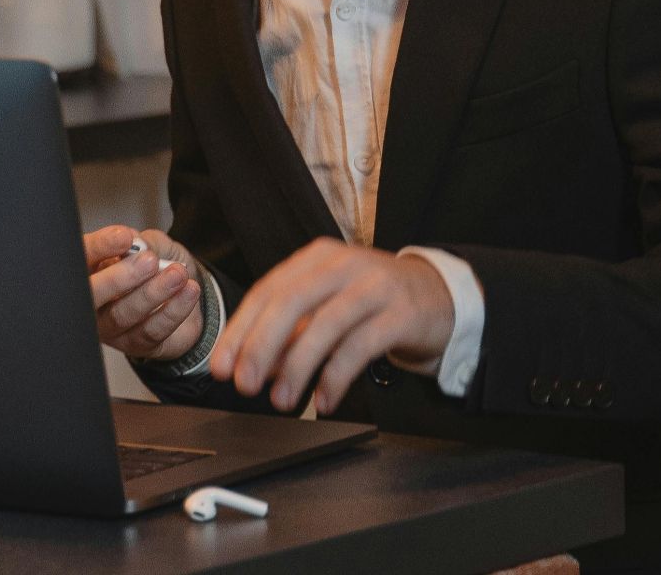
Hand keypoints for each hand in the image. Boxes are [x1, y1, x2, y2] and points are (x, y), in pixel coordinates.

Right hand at [86, 225, 202, 360]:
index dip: (100, 247)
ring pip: (123, 315)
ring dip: (152, 293)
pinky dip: (173, 310)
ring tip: (177, 274)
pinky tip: (188, 291)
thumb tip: (136, 243)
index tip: (124, 237)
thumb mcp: (152, 244)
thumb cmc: (159, 266)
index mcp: (90, 268)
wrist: (182, 294)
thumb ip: (143, 242)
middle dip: (120, 278)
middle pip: (92, 295)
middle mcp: (94, 300)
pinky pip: (151, 331)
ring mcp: (111, 327)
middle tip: (149, 261)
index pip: (83, 258)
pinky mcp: (135, 344)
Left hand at [209, 239, 453, 414]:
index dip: (241, 331)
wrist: (438, 296)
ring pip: (325, 325)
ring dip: (297, 367)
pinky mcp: (401, 313)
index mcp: (316, 259)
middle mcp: (343, 266)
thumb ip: (291, 332)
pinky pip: (361, 347)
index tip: (222, 366)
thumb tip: (253, 365)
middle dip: (261, 345)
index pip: (267, 291)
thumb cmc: (373, 302)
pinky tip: (323, 400)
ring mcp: (375, 287)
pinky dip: (336, 377)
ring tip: (281, 401)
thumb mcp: (327, 307)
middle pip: (291, 301)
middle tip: (245, 384)